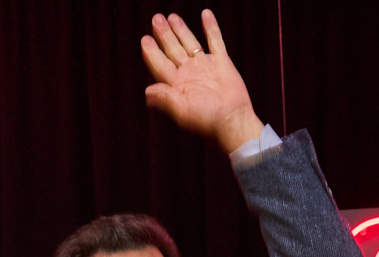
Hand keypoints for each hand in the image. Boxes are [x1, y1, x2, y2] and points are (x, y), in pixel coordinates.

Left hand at [141, 11, 264, 154]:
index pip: (159, 63)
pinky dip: (211, 27)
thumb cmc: (207, 120)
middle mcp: (189, 73)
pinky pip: (215, 41)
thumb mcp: (182, 110)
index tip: (145, 39)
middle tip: (156, 19)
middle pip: (172, 49)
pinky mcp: (222, 63)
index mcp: (176, 84)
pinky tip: (205, 14)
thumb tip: (147, 92)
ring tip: (172, 17)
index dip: (151, 51)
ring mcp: (205, 66)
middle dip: (164, 34)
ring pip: (190, 43)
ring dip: (181, 30)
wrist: (233, 119)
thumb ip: (164, 98)